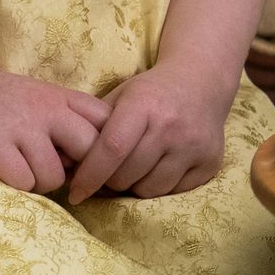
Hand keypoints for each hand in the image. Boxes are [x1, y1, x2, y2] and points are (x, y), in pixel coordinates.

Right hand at [0, 58, 109, 193]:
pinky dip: (14, 185)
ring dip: (40, 182)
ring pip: (55, 176)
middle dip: (78, 170)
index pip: (105, 119)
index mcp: (56, 94)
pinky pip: (24, 183)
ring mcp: (19, 127)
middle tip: (56, 173)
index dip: (105, 146)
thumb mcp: (31, 93)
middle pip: (91, 149)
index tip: (88, 161)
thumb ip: (62, 115)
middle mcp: (43, 108)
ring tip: (17, 166)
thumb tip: (92, 153)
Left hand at [65, 60, 234, 203]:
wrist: (201, 81)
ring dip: (134, 185)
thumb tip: (65, 161)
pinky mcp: (209, 163)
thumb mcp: (121, 95)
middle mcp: (172, 125)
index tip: (74, 192)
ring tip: (134, 167)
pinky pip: (173, 192)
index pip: (112, 149)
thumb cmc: (151, 91)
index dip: (89, 175)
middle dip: (110, 180)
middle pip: (127, 175)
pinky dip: (158, 186)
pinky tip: (157, 167)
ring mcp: (194, 145)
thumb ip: (95, 124)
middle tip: (108, 172)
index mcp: (144, 104)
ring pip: (149, 189)